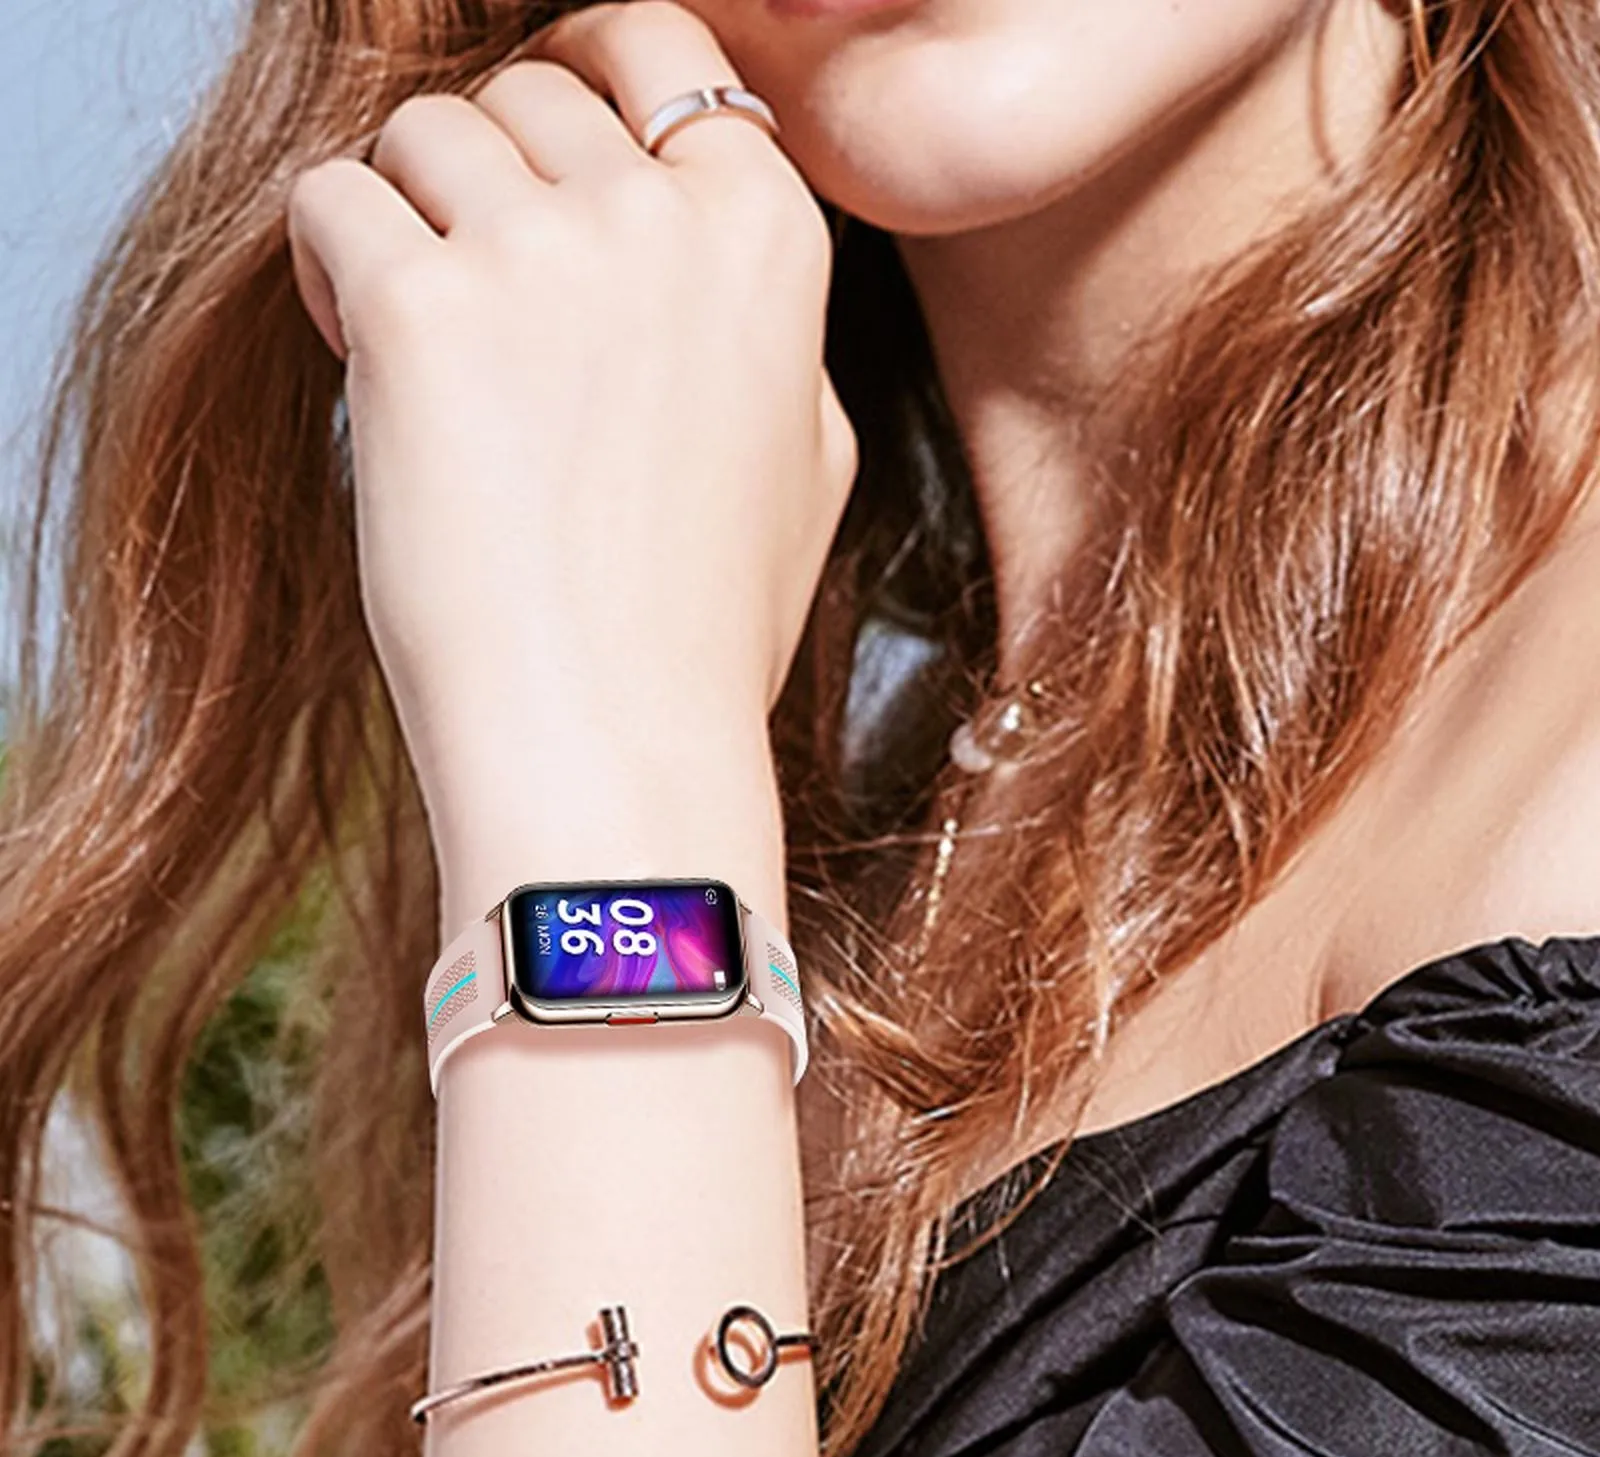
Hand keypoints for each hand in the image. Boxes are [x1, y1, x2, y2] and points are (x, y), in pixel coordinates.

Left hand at [284, 2, 856, 905]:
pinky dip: (333, 268)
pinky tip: (366, 358)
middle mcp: (665, 219)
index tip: (537, 139)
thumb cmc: (704, 627)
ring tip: (418, 343)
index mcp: (771, 239)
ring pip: (422, 136)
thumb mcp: (808, 464)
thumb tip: (718, 252)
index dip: (585, 72)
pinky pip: (335, 203)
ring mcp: (545, 258)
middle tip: (473, 289)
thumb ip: (767, 329)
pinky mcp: (424, 316)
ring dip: (407, 218)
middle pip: (525, 94)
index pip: (663, 48)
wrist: (621, 747)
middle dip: (486, 175)